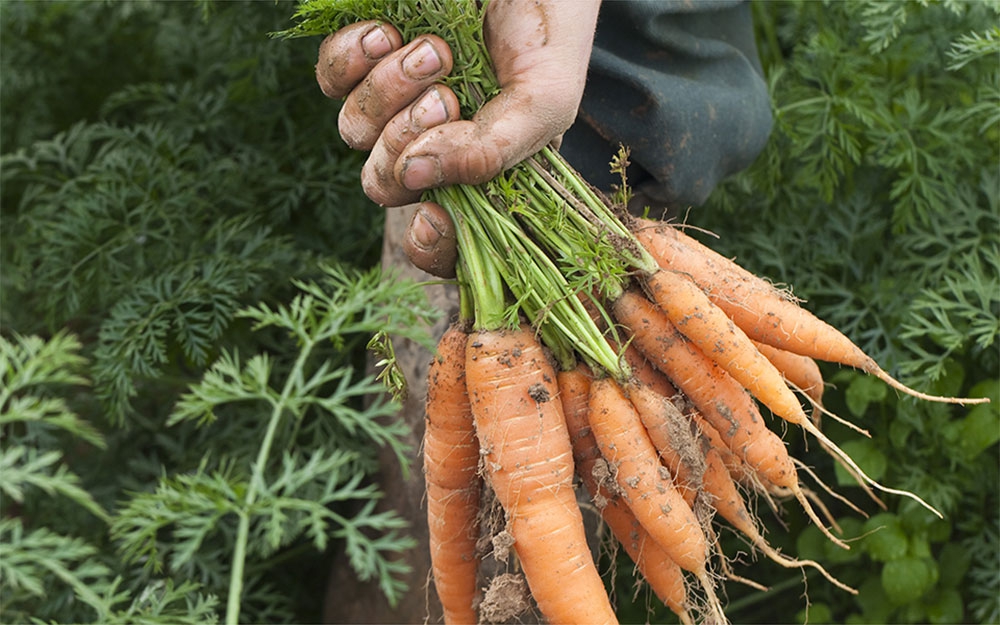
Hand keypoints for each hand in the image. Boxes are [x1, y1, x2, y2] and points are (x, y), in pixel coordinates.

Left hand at [316, 0, 600, 276]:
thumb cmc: (550, 30)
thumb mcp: (544, 100)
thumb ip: (493, 151)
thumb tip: (415, 179)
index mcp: (482, 171)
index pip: (446, 238)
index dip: (432, 245)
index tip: (432, 219)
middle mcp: (434, 145)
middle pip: (385, 185)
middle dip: (407, 144)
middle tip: (447, 98)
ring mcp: (396, 101)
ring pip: (355, 132)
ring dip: (389, 93)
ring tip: (435, 50)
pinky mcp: (366, 58)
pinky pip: (331, 79)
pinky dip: (352, 60)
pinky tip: (387, 34)